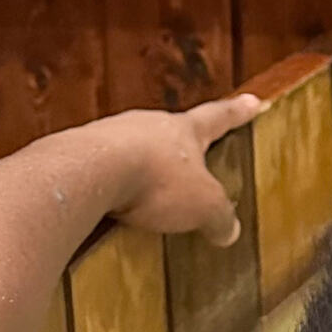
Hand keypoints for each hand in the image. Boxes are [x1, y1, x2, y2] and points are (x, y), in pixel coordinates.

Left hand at [93, 95, 262, 245]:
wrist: (89, 173)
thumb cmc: (154, 180)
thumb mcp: (202, 206)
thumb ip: (219, 217)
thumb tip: (230, 231)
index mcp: (185, 130)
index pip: (219, 117)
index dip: (237, 112)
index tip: (252, 101)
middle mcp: (149, 124)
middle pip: (170, 132)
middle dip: (179, 148)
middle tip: (188, 161)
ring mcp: (111, 135)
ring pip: (132, 149)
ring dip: (139, 168)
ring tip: (143, 195)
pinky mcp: (80, 154)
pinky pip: (101, 168)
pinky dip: (109, 184)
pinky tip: (110, 206)